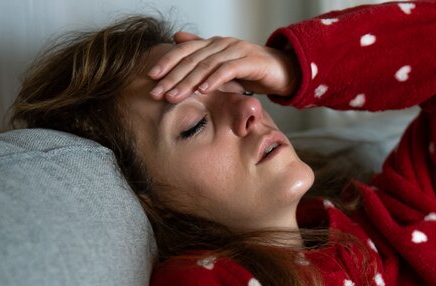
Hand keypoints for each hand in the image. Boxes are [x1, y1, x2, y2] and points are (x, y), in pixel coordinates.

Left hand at [147, 32, 300, 102]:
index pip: (185, 51)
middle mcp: (222, 43)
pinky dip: (214, 80)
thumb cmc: (252, 70)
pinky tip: (203, 90)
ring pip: (206, 65)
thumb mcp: (222, 66)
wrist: (284, 71)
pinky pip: (228, 70)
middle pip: (192, 59)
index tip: (151, 78)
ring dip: (188, 82)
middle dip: (172, 77)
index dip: (167, 62)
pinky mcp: (250, 61)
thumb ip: (202, 56)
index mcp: (213, 44)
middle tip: (157, 93)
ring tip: (174, 96)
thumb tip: (176, 38)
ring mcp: (236, 50)